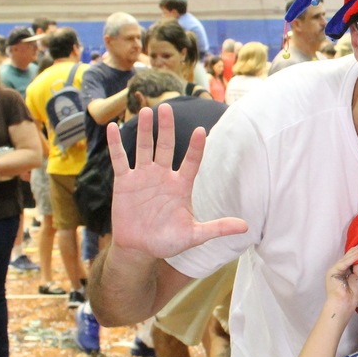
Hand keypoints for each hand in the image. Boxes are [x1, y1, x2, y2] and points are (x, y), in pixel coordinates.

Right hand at [108, 104, 247, 258]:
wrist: (140, 249)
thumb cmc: (168, 242)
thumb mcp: (194, 235)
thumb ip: (217, 228)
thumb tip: (245, 227)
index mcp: (181, 186)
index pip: (191, 162)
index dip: (196, 147)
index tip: (201, 130)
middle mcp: (163, 176)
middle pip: (166, 147)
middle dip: (166, 128)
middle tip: (167, 107)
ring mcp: (143, 177)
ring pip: (144, 148)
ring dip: (145, 130)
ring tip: (146, 111)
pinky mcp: (125, 182)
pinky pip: (120, 160)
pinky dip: (116, 144)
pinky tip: (112, 127)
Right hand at [324, 245, 357, 318]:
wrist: (345, 304)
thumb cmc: (352, 294)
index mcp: (344, 271)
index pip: (351, 259)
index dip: (357, 253)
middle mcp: (339, 269)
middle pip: (347, 257)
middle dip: (356, 251)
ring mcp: (334, 270)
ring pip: (345, 259)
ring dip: (354, 253)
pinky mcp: (332, 272)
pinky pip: (343, 264)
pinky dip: (351, 259)